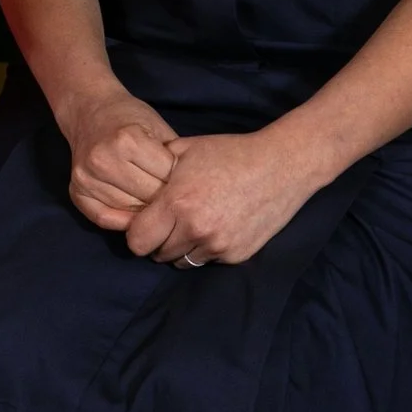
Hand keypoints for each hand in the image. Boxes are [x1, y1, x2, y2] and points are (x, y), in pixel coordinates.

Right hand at [52, 87, 178, 231]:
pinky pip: (104, 219)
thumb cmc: (130, 118)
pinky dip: (122, 221)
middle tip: (173, 196)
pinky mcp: (76, 190)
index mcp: (128, 140)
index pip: (167, 179)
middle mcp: (104, 160)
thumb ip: (175, 158)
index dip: (181, 181)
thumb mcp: (159, 129)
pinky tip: (134, 214)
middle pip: (150, 198)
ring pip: (130, 212)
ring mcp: (87, 177)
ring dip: (146, 212)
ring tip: (155, 203)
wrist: (89, 109)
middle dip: (165, 199)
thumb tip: (193, 194)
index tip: (185, 180)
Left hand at [123, 130, 324, 266]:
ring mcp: (218, 245)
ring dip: (180, 248)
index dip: (136, 234)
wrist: (280, 166)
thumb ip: (153, 169)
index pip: (137, 241)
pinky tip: (213, 227)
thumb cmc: (229, 154)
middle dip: (158, 240)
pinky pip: (208, 260)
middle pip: (158, 254)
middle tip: (166, 224)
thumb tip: (131, 181)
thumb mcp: (184, 150)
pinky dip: (204, 249)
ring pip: (182, 261)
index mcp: (177, 204)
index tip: (142, 224)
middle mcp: (195, 229)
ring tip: (189, 226)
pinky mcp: (237, 255)